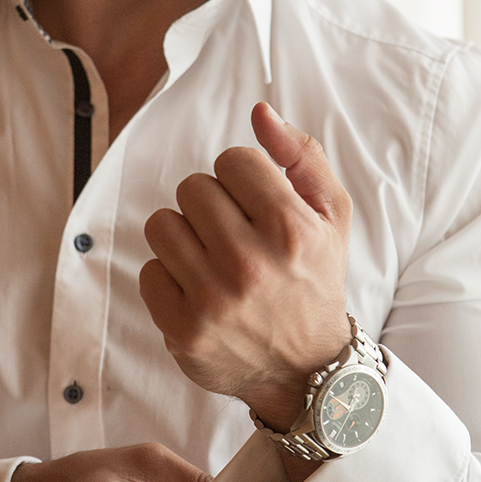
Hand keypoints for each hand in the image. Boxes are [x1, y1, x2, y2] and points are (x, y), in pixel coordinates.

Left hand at [140, 102, 351, 431]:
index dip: (242, 177)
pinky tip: (199, 289)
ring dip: (185, 236)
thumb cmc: (315, 280)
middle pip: (193, 187)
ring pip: (163, 224)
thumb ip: (302, 155)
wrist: (306, 369)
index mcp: (290, 228)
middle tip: (234, 234)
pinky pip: (149, 270)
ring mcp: (213, 299)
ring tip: (213, 258)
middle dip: (212, 205)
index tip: (254, 204)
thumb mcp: (331, 215)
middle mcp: (250, 263)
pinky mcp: (183, 329)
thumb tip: (260, 112)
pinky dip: (170, 277)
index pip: (232, 161)